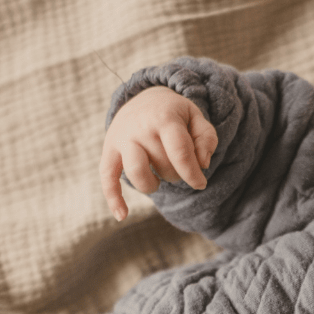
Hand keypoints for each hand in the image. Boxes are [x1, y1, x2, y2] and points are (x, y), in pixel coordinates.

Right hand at [100, 86, 218, 220]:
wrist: (144, 98)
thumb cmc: (174, 114)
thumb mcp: (195, 117)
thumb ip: (206, 138)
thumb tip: (202, 164)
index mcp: (164, 118)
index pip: (180, 153)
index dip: (192, 174)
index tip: (200, 183)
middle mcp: (140, 128)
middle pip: (163, 166)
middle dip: (176, 174)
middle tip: (176, 165)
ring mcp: (121, 138)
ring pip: (137, 174)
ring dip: (152, 185)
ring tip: (157, 179)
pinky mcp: (109, 150)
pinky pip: (107, 177)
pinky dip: (113, 198)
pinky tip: (122, 215)